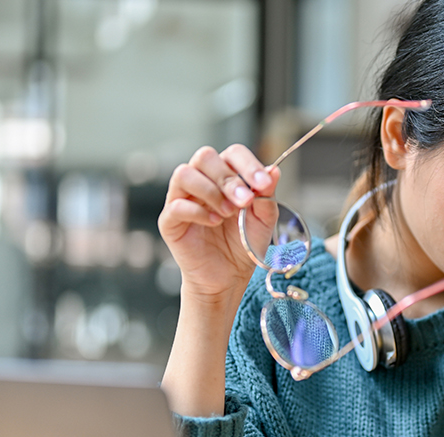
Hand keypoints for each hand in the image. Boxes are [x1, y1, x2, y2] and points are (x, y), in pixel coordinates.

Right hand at [158, 145, 279, 310]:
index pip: (232, 153)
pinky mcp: (170, 221)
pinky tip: (214, 222)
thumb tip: (274, 170)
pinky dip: (197, 212)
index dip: (248, 164)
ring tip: (228, 213)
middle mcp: (202, 182)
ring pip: (184, 174)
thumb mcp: (263, 220)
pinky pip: (176, 206)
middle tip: (245, 200)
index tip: (263, 182)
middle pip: (204, 157)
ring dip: (211, 191)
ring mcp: (182, 199)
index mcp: (226, 176)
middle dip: (228, 177)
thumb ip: (267, 195)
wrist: (229, 277)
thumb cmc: (244, 244)